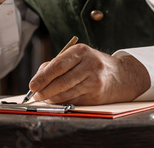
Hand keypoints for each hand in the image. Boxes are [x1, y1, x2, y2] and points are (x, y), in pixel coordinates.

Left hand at [29, 44, 150, 104]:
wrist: (121, 75)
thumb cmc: (92, 64)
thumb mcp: (77, 56)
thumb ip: (56, 64)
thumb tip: (38, 78)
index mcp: (81, 51)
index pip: (58, 65)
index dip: (43, 77)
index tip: (32, 85)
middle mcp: (90, 65)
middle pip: (62, 81)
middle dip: (45, 90)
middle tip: (35, 95)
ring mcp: (95, 81)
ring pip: (67, 93)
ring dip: (52, 98)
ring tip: (44, 98)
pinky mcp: (97, 95)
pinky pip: (74, 100)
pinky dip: (62, 102)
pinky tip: (56, 100)